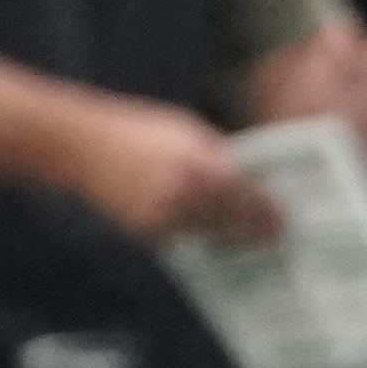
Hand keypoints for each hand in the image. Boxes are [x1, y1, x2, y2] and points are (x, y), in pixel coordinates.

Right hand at [71, 97, 278, 243]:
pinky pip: (186, 237)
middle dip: (258, 231)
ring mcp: (168, 217)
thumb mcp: (187, 130)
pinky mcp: (150, 231)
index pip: (250, 198)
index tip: (285, 219)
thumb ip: (218, 155)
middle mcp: (188, 195)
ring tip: (249, 236)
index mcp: (202, 165)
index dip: (271, 211)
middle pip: (236, 224)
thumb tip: (249, 177)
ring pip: (213, 235)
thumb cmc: (138, 130)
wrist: (81, 147)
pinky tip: (212, 232)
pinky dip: (200, 233)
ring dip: (232, 236)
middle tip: (276, 237)